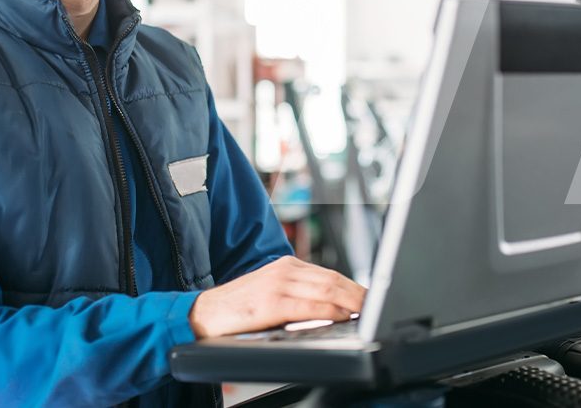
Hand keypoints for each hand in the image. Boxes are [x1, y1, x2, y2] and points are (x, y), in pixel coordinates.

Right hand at [188, 256, 365, 337]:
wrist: (201, 314)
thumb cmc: (237, 309)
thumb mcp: (271, 294)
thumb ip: (298, 295)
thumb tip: (331, 308)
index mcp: (286, 265)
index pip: (330, 274)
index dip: (355, 286)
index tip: (372, 297)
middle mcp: (284, 270)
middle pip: (333, 279)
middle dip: (360, 293)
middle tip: (379, 304)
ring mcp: (277, 284)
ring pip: (326, 289)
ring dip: (352, 301)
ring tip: (369, 310)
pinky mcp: (270, 302)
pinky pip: (309, 305)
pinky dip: (331, 310)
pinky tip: (342, 315)